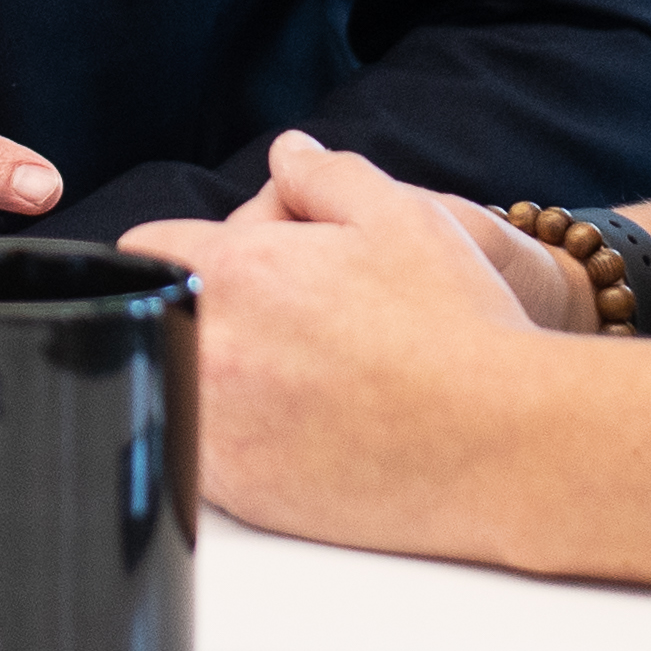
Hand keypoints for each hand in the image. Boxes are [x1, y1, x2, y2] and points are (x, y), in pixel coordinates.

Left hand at [121, 133, 573, 552]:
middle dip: (201, 310)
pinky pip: (205, 456)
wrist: (505, 442)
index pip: (145, 249)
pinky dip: (236, 441)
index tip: (222, 270)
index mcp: (235, 274)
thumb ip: (323, 175)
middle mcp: (213, 353)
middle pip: (161, 317)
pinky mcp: (243, 497)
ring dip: (213, 377)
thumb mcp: (399, 214)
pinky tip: (302, 430)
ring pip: (177, 388)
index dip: (184, 251)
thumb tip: (286, 153)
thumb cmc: (458, 325)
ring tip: (295, 378)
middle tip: (275, 323)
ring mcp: (221, 432)